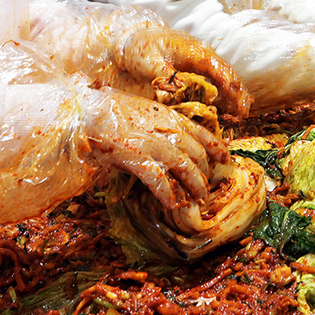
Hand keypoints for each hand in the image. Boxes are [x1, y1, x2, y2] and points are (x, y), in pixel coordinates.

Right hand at [82, 90, 228, 209]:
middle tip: (206, 188)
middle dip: (204, 173)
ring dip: (194, 186)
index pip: (204, 134)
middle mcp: (169, 129)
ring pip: (186, 168)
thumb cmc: (112, 110)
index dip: (218, 149)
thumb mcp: (145, 111)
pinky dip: (168, 194)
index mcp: (171, 116)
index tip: (225, 159)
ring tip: (197, 200)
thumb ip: (160, 125)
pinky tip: (172, 204)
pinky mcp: (138, 158)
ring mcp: (155, 144)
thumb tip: (169, 141)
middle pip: (198, 154)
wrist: (88, 111)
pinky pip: (160, 180)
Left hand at [121, 25, 251, 117]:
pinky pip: (214, 80)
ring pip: (224, 77)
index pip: (220, 71)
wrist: (133, 39)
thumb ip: (164, 75)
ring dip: (233, 94)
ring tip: (241, 113)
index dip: (230, 89)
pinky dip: (223, 92)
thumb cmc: (140, 48)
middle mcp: (203, 56)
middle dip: (238, 93)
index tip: (237, 105)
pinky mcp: (195, 68)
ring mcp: (200, 62)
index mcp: (195, 53)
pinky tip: (225, 105)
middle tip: (244, 113)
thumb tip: (178, 90)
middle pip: (228, 74)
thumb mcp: (149, 61)